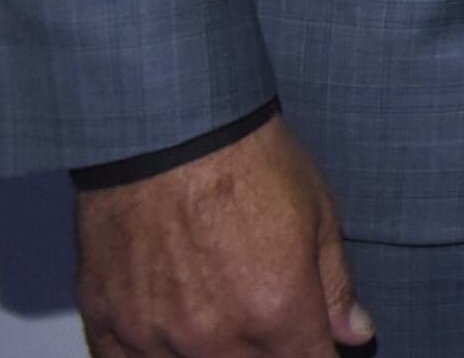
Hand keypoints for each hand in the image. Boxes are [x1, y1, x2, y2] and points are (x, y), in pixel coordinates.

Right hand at [75, 117, 368, 356]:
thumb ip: (335, 285)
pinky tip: (169, 339)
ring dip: (213, 355)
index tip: (317, 345)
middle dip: (270, 353)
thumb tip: (354, 333)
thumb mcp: (318, 213)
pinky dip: (151, 357)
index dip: (318, 354)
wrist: (168, 129)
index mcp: (276, 311)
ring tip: (220, 320)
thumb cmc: (246, 160)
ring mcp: (155, 336)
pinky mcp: (109, 323)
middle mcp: (214, 336)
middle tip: (269, 322)